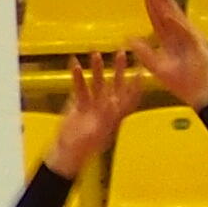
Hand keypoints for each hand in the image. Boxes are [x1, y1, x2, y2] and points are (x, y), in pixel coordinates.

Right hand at [45, 51, 136, 179]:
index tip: (141, 70)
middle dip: (119, 69)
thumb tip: (111, 102)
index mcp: (115, 116)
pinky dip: (77, 76)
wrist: (66, 153)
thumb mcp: (96, 132)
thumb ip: (104, 117)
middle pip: (116, 85)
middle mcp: (106, 108)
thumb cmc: (82, 148)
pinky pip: (79, 87)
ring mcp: (93, 105)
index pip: (130, 97)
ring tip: (95, 55)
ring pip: (97, 83)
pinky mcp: (79, 104)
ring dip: (97, 69)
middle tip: (122, 53)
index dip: (136, 84)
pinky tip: (75, 66)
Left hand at [130, 0, 207, 111]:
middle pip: (166, 12)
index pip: (156, 17)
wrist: (199, 93)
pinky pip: (185, 32)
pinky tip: (167, 14)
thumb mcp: (156, 67)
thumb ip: (144, 52)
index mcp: (168, 39)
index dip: (150, 3)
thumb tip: (128, 39)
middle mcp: (179, 35)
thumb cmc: (180, 82)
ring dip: (167, 4)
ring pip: (176, 17)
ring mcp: (189, 37)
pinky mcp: (198, 44)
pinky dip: (176, 23)